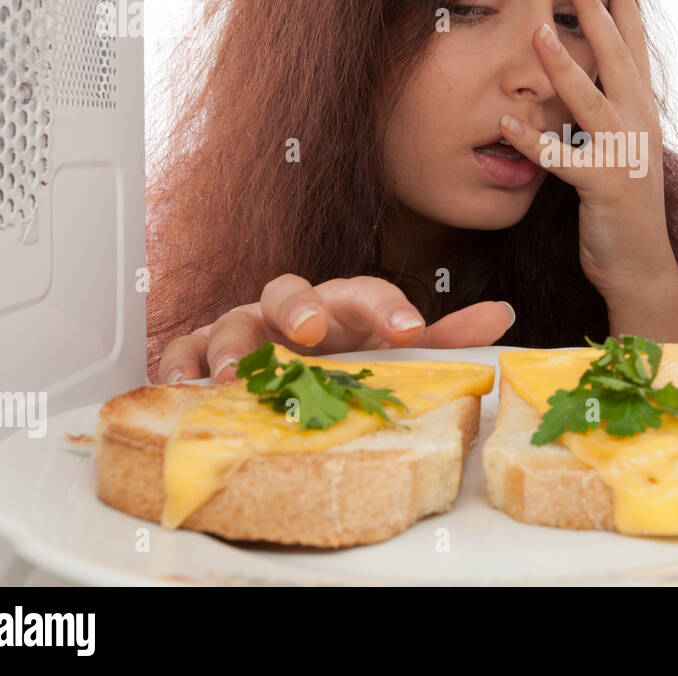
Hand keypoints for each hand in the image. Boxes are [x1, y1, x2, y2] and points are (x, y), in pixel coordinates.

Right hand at [157, 274, 515, 383]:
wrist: (278, 370)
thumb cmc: (338, 358)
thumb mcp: (390, 353)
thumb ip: (443, 339)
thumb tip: (501, 315)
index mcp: (340, 307)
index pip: (364, 292)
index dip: (387, 307)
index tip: (409, 330)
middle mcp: (289, 311)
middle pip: (288, 289)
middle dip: (299, 307)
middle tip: (311, 333)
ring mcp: (242, 329)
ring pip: (231, 320)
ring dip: (233, 345)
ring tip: (234, 377)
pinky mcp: (199, 352)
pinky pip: (179, 350)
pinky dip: (176, 365)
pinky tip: (181, 386)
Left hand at [497, 0, 676, 301]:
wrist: (641, 264)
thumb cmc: (622, 206)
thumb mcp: (618, 148)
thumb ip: (604, 112)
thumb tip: (579, 77)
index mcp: (641, 110)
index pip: (634, 44)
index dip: (623, 0)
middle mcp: (639, 123)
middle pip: (617, 55)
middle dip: (595, 9)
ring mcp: (625, 154)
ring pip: (592, 100)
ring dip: (564, 66)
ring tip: (537, 31)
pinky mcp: (605, 186)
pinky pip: (564, 159)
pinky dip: (535, 143)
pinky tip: (505, 126)